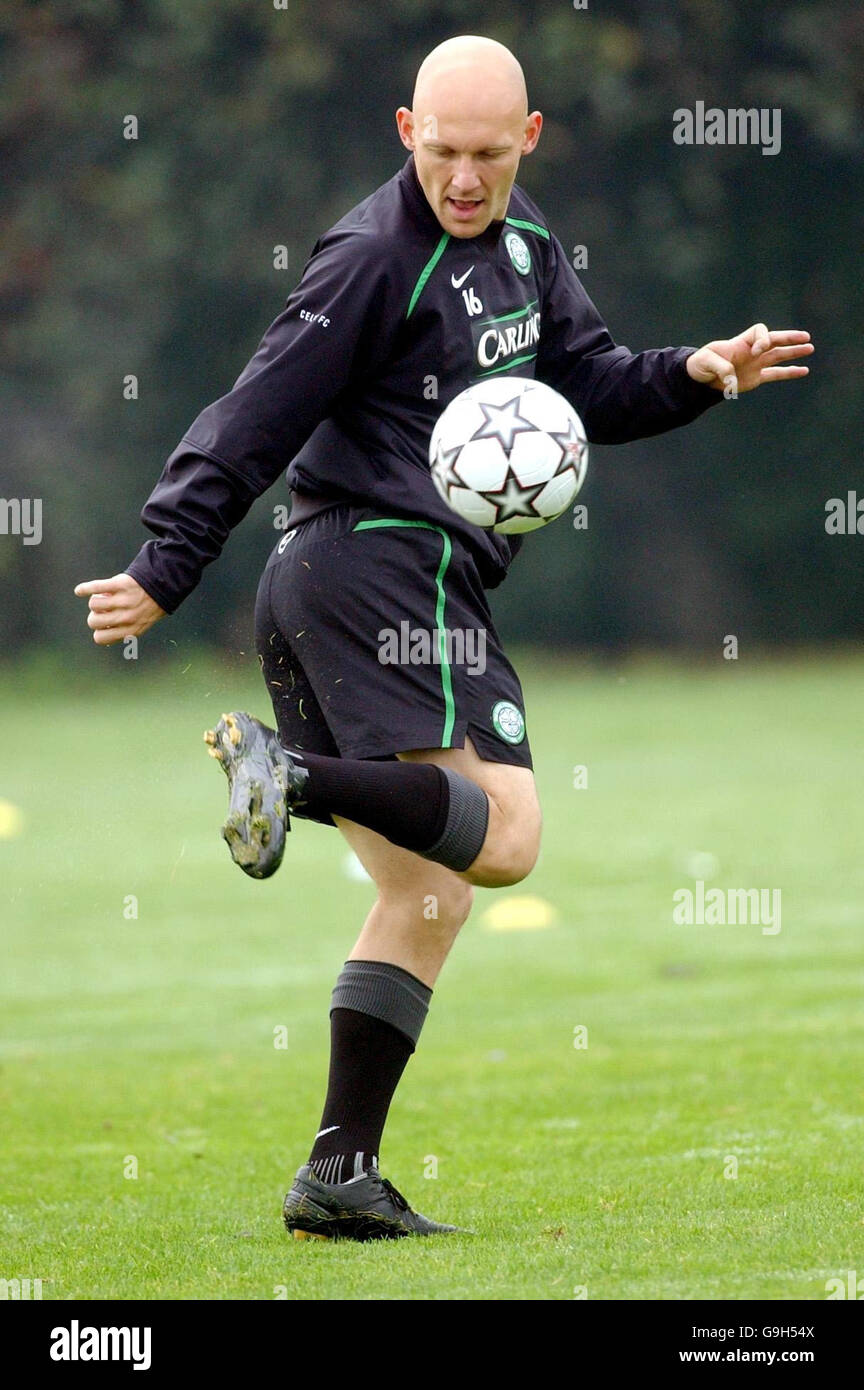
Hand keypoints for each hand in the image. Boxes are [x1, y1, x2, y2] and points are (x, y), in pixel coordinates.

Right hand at [74, 572, 165, 645]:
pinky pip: (96, 587)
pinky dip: (85, 589)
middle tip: (104, 609)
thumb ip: (121, 632)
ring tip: (105, 597)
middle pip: (93, 621)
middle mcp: (127, 617)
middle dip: (94, 615)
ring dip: (95, 600)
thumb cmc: (147, 606)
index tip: (105, 624)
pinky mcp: (120, 584)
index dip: (99, 630)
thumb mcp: (139, 625)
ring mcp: (123, 600)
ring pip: (93, 604)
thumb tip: (99, 637)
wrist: (162, 585)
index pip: (100, 638)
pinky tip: (79, 591)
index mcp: (131, 630)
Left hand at [686, 323, 812, 393]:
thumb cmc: (701, 364)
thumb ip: (720, 367)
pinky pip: (776, 374)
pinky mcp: (756, 377)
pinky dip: (790, 372)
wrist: (701, 377)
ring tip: (810, 348)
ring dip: (794, 352)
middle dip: (789, 338)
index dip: (763, 339)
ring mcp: (755, 363)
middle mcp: (751, 350)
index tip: (757, 352)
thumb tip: (732, 379)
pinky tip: (804, 371)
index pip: (759, 331)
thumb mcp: (706, 361)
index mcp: (741, 342)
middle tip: (805, 337)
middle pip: (774, 339)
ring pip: (779, 355)